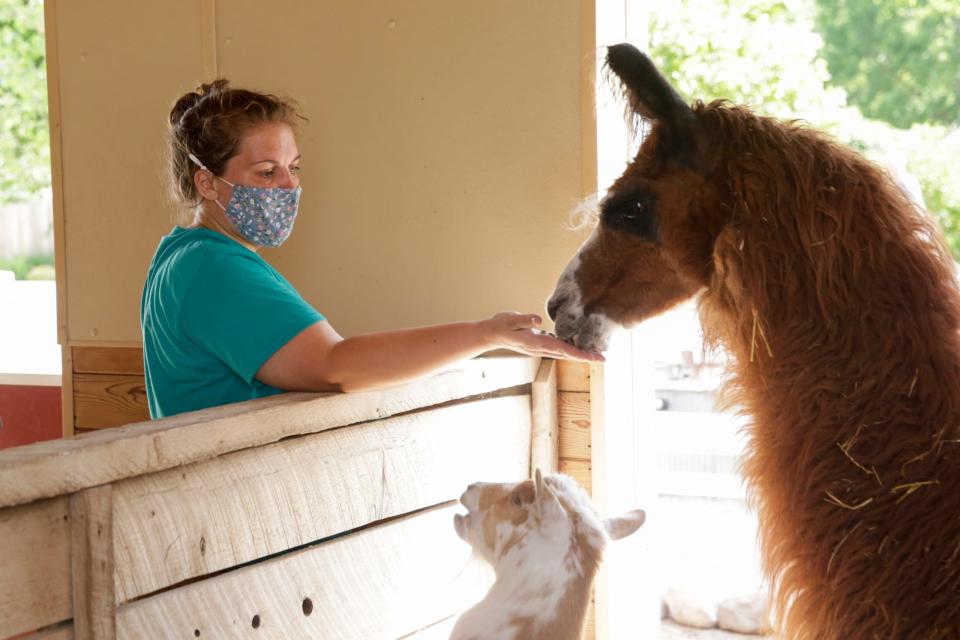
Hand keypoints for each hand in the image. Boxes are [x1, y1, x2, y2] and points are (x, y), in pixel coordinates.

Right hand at [480, 312, 604, 361]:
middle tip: (603, 357)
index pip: (564, 350)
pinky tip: (577, 344)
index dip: (581, 355)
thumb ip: (524, 319)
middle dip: (586, 356)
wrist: (490, 334)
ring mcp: (540, 348)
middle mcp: (541, 349)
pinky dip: (570, 348)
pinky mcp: (539, 344)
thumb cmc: (500, 325)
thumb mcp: (510, 319)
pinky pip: (559, 347)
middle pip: (568, 354)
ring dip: (580, 353)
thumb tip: (538, 321)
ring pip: (564, 352)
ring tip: (595, 352)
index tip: (596, 358)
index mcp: (538, 343)